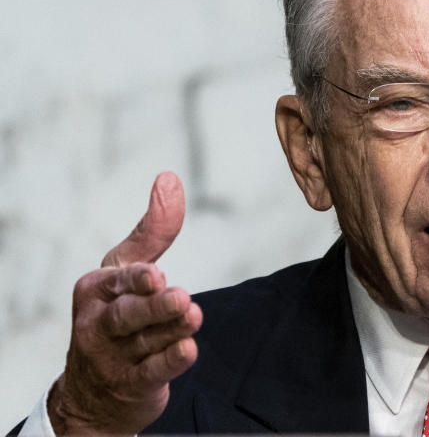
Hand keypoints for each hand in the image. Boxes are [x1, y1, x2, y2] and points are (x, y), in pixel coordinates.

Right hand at [47, 172, 202, 435]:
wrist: (94, 390)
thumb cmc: (116, 311)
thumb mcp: (127, 269)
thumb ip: (153, 229)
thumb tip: (169, 178)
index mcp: (95, 289)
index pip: (118, 281)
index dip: (137, 280)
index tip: (156, 275)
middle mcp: (99, 324)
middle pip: (128, 315)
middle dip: (154, 307)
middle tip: (182, 298)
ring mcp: (112, 358)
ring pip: (145, 342)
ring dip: (170, 330)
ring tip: (193, 316)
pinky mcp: (131, 384)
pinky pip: (152, 372)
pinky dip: (170, 362)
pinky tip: (189, 350)